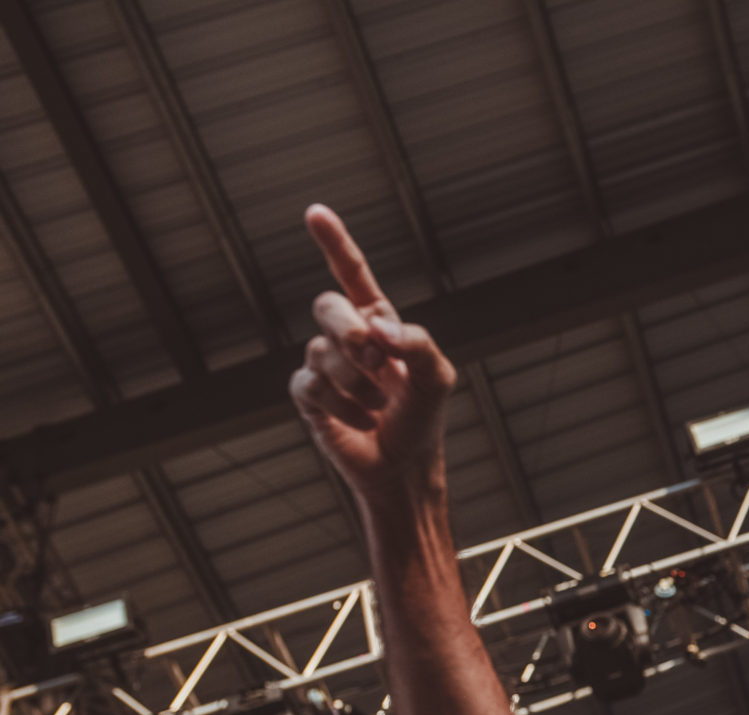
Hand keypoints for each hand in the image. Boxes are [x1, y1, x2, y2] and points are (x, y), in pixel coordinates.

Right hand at [289, 204, 457, 503]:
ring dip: (357, 384)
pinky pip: (310, 385)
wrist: (405, 467)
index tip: (314, 212)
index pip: (352, 274)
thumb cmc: (424, 418)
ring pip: (320, 351)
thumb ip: (419, 344)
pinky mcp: (309, 395)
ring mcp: (324, 365)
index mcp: (378, 322)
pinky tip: (362, 421)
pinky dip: (343, 406)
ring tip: (380, 406)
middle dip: (350, 332)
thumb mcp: (438, 378)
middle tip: (378, 362)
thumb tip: (379, 327)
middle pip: (327, 306)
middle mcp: (347, 337)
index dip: (334, 243)